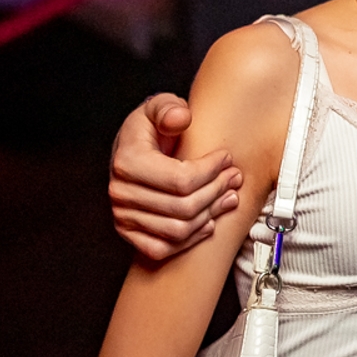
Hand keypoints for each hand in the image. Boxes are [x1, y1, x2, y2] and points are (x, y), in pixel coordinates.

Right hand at [109, 93, 242, 259]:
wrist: (132, 151)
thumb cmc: (150, 129)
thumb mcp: (158, 108)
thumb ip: (168, 108)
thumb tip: (181, 119)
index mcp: (127, 162)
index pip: (182, 179)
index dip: (212, 171)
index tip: (227, 158)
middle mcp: (120, 193)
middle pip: (184, 207)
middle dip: (217, 191)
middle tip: (235, 178)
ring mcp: (123, 216)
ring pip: (178, 230)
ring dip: (211, 215)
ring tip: (229, 197)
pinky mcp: (129, 233)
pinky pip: (163, 248)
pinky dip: (190, 240)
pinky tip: (209, 222)